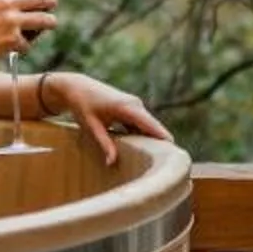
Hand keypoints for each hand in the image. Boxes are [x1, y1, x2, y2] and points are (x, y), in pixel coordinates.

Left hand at [41, 73, 174, 164]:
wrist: (76, 87)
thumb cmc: (82, 107)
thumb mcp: (92, 127)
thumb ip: (104, 144)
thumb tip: (112, 163)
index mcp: (127, 107)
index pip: (151, 125)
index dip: (164, 138)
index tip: (175, 153)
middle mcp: (135, 104)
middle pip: (153, 127)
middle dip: (160, 143)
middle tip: (167, 164)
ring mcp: (134, 105)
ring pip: (148, 126)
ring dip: (151, 140)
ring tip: (159, 160)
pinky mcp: (131, 107)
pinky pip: (141, 124)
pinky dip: (143, 135)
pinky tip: (144, 151)